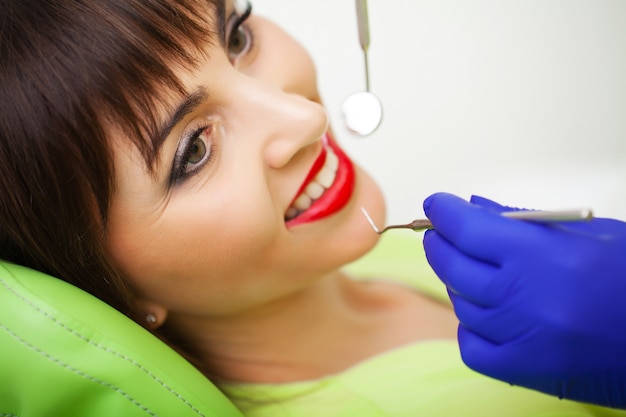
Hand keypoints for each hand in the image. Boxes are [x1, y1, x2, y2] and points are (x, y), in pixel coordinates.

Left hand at [422, 192, 625, 408]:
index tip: (437, 205)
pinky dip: (471, 326)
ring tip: (474, 271)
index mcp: (541, 255)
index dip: (445, 212)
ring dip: (459, 283)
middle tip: (440, 234)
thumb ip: (524, 221)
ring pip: (460, 303)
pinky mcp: (524, 369)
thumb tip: (476, 208)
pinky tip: (487, 313)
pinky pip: (472, 345)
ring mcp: (520, 337)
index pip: (468, 227)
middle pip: (453, 264)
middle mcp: (524, 297)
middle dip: (440, 243)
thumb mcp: (586, 233)